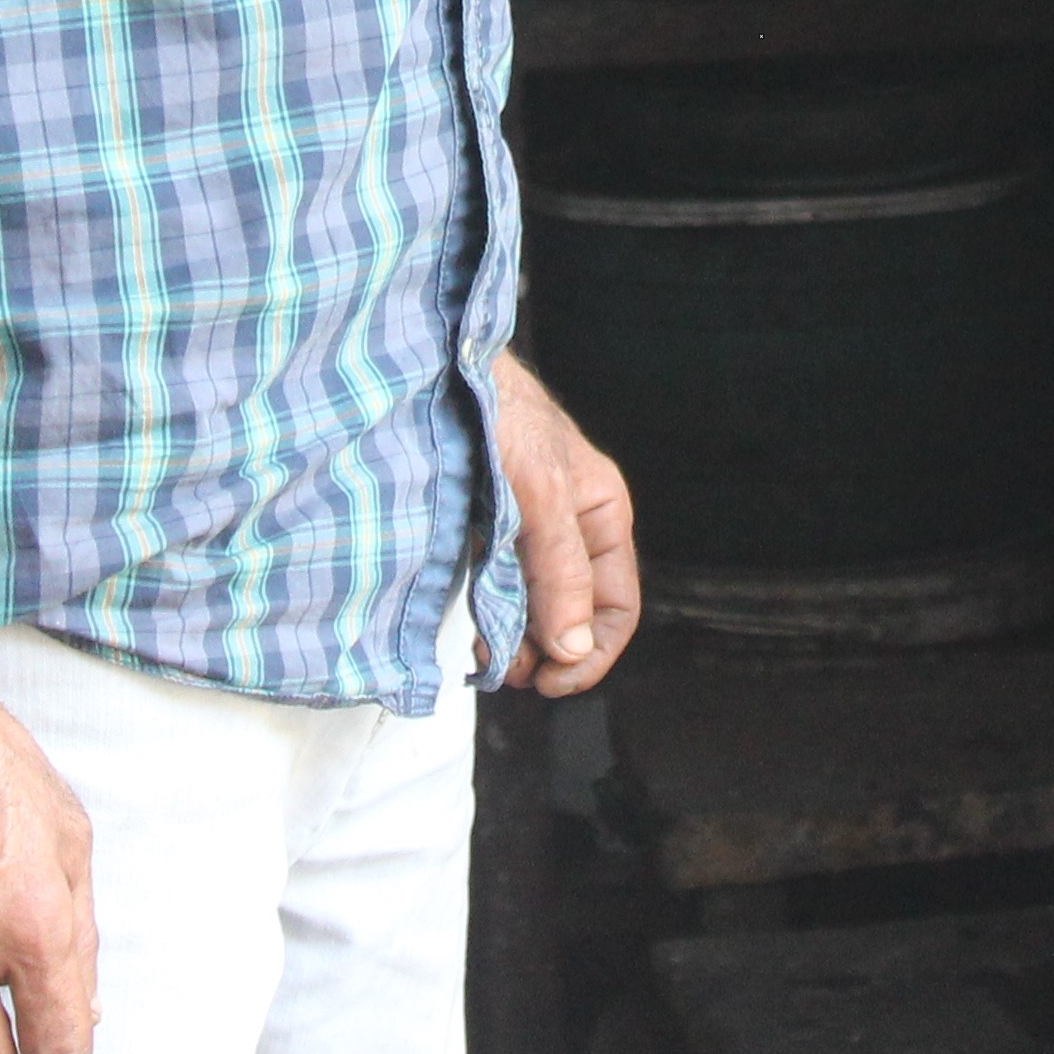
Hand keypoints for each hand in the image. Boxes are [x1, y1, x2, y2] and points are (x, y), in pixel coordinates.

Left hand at [495, 350, 639, 695]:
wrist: (437, 372)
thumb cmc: (500, 412)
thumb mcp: (540, 494)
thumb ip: (559, 570)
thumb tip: (573, 646)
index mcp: (601, 514)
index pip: (617, 606)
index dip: (591, 653)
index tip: (551, 681)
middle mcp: (569, 528)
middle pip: (572, 614)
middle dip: (546, 651)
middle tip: (509, 672)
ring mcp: (526, 531)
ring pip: (533, 608)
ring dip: (515, 641)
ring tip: (488, 657)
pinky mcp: (485, 530)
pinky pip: (497, 589)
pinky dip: (489, 618)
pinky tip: (474, 630)